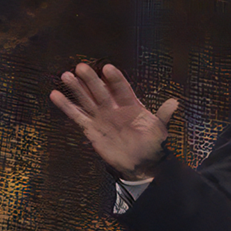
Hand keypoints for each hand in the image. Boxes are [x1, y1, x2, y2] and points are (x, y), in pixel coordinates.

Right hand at [50, 63, 177, 180]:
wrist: (141, 164)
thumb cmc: (153, 144)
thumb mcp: (160, 130)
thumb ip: (164, 116)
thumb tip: (175, 102)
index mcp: (132, 105)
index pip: (122, 89)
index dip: (115, 79)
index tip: (108, 68)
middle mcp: (114, 108)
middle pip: (101, 91)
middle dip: (91, 80)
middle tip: (81, 67)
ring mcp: (101, 117)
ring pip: (87, 100)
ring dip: (77, 88)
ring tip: (66, 76)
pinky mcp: (90, 129)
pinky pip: (77, 116)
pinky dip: (66, 106)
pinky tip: (55, 95)